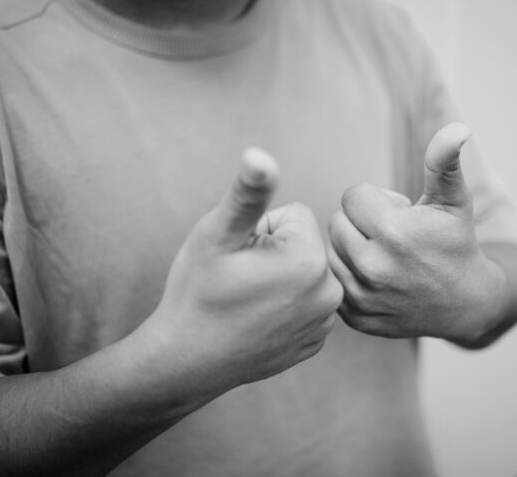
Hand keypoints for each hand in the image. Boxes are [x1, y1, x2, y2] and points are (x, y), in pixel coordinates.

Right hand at [139, 148, 342, 400]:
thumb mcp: (217, 235)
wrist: (185, 362)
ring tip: (248, 302)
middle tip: (242, 281)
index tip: (240, 257)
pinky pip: (305, 303)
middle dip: (274, 253)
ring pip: (304, 274)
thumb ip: (247, 193)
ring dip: (281, 280)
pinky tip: (257, 322)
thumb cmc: (197, 292)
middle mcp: (330, 293)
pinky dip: (285, 307)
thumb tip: (261, 154)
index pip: (294, 215)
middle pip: (302, 244)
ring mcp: (325, 323)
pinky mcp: (316, 342)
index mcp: (310, 260)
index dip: (260, 230)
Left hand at [328, 123, 503, 341]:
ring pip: (330, 251)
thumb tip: (458, 128)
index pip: (352, 196)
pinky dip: (348, 275)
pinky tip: (376, 277)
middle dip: (361, 223)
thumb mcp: (454, 201)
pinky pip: (332, 280)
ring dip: (351, 248)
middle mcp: (374, 266)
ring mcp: (364, 296)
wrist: (466, 304)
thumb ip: (444, 162)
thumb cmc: (456, 243)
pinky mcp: (356, 316)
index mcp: (394, 232)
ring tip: (383, 255)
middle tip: (391, 235)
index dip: (376, 201)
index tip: (400, 214)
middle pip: (336, 222)